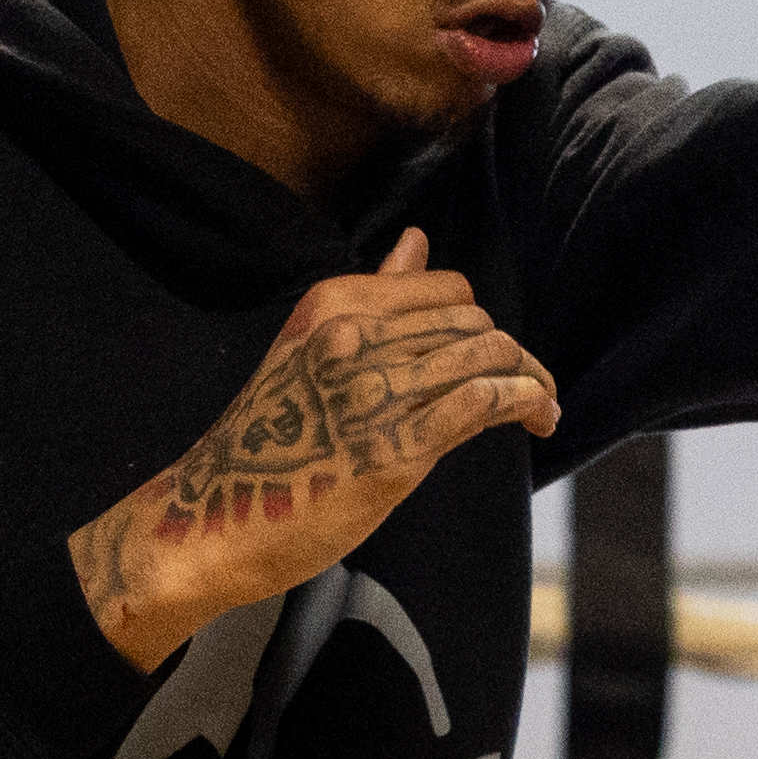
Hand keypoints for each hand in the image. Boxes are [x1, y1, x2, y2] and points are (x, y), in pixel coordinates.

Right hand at [70, 228, 561, 668]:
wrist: (215, 517)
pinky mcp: (394, 447)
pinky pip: (482, 402)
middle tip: (533, 387)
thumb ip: (374, 297)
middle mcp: (354, 337)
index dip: (480, 320)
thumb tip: (417, 241)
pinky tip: (539, 418)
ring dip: (532, 379)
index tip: (493, 357)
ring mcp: (373, 390)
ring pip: (487, 356)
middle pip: (474, 321)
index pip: (445, 289)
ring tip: (543, 407)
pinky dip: (526, 402)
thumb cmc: (267, 441)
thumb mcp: (311, 350)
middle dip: (515, 353)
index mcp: (334, 304)